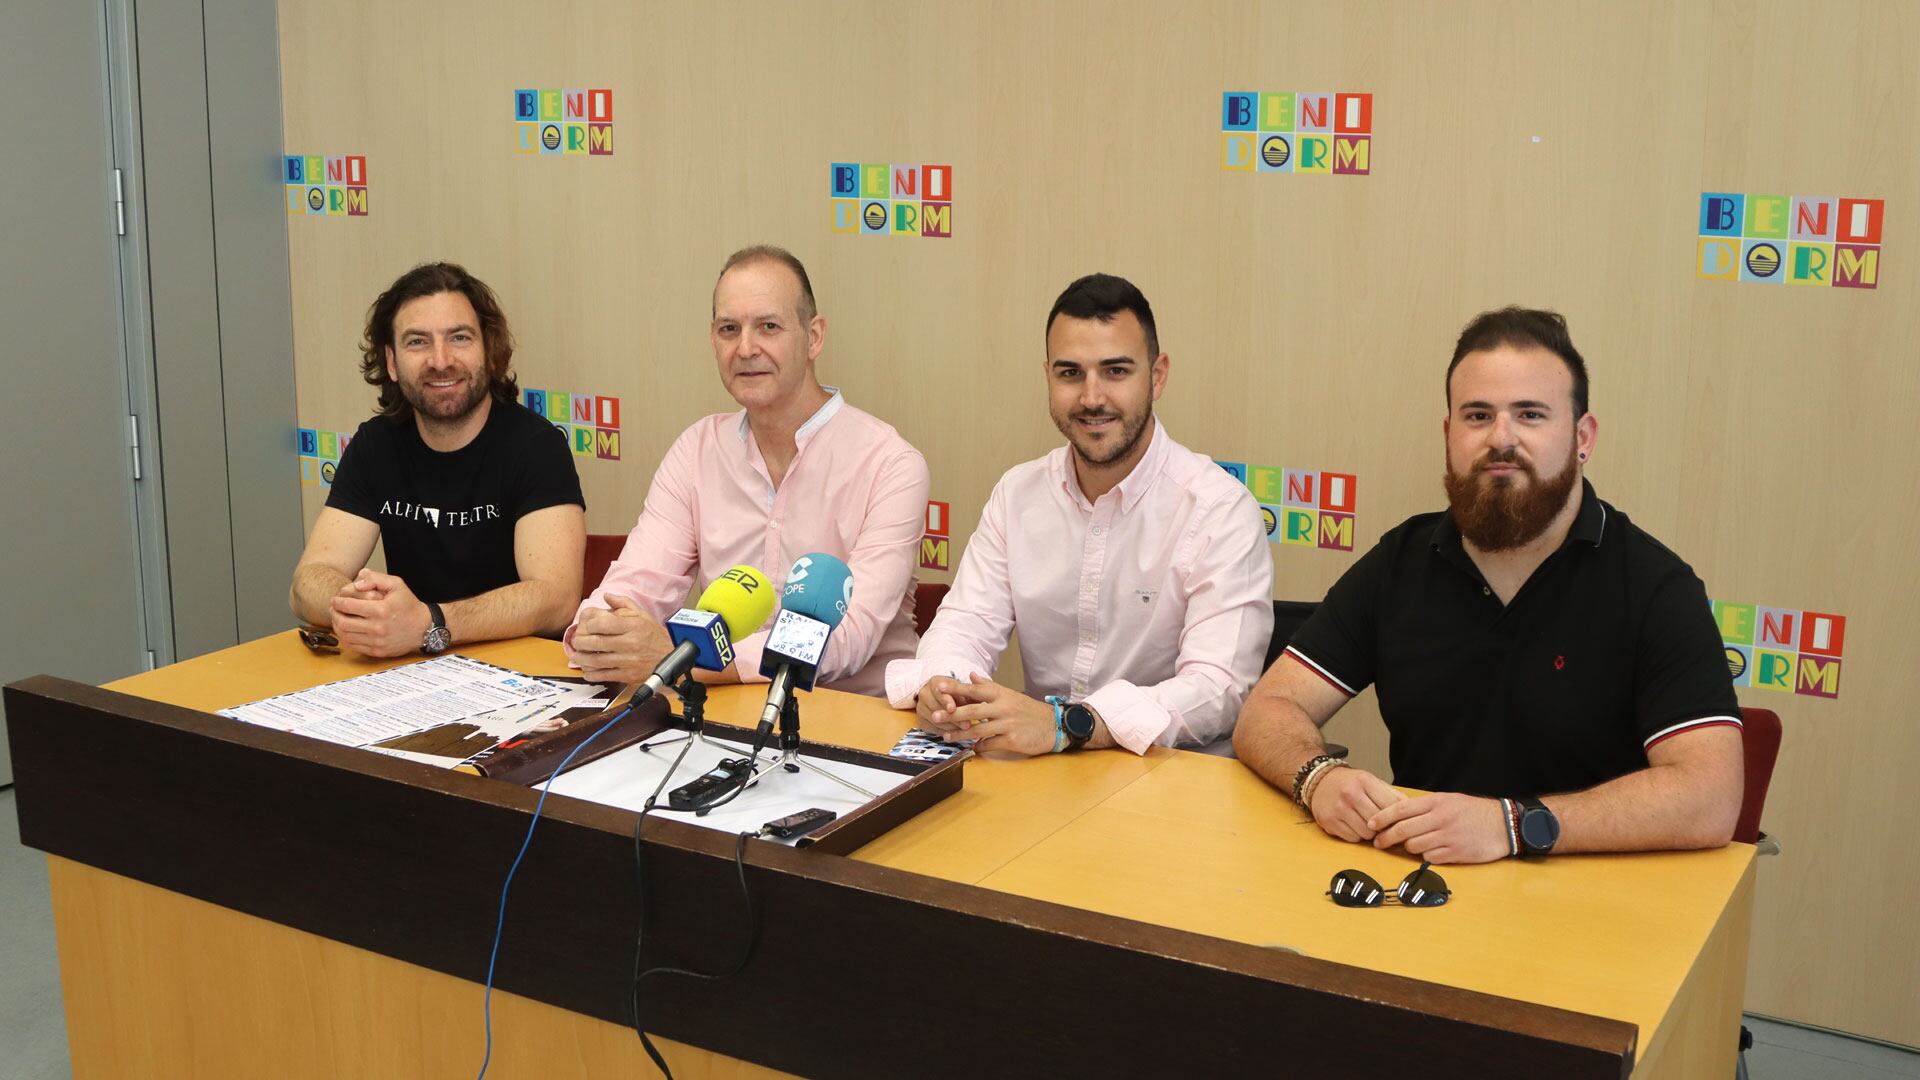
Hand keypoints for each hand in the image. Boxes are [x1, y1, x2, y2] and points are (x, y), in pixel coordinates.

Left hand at [329, 570, 431, 657]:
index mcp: (381, 610)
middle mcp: (378, 627)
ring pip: (345, 636)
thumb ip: (376, 579)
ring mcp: (377, 642)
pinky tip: (346, 630)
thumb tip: (357, 582)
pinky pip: (353, 646)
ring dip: (337, 626)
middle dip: (334, 614)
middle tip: (334, 609)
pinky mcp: (377, 651)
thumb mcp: (396, 585)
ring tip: (338, 618)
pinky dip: (345, 638)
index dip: (337, 602)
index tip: (336, 599)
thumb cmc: (408, 605)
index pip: (348, 606)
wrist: (424, 628)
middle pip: (343, 622)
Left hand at [569, 595, 670, 683]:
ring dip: (581, 659)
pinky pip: (605, 675)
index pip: (602, 623)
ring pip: (597, 660)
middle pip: (596, 642)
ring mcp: (628, 660)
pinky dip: (592, 674)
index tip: (585, 627)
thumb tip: (607, 596)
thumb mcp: (643, 615)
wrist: (670, 659)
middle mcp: (630, 643)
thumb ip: (624, 603)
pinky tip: (587, 671)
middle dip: (580, 642)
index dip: (588, 625)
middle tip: (576, 642)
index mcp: (632, 626)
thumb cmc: (654, 636)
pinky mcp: (628, 675)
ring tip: (576, 656)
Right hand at [914, 676, 963, 730]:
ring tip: (965, 731)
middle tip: (966, 725)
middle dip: (951, 717)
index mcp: (934, 682)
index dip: (946, 701)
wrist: (944, 701)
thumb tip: (976, 698)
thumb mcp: (964, 690)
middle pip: (935, 707)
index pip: (938, 691)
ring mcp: (921, 708)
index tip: (952, 709)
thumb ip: (968, 693)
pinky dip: (945, 732)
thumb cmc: (958, 693)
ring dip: (950, 727)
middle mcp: (924, 693)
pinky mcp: (921, 721)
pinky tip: (956, 734)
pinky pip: (932, 728)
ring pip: (934, 720)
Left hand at [944, 673, 1059, 756]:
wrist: (1053, 725)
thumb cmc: (1028, 710)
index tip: (939, 686)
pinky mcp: (1012, 740)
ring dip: (961, 734)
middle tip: (935, 716)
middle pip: (973, 710)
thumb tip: (971, 675)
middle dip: (952, 714)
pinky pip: (990, 744)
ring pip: (978, 730)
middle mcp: (1004, 707)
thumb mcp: (1010, 695)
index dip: (956, 688)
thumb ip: (989, 686)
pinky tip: (971, 748)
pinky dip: (978, 747)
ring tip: (948, 737)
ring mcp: (1008, 724)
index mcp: (1002, 694)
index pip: (975, 689)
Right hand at [1307, 766, 1406, 842]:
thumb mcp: (1371, 781)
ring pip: (1366, 833)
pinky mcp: (1329, 822)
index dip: (1397, 817)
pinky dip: (1356, 835)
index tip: (1398, 821)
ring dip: (1370, 833)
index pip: (1390, 806)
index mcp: (1364, 781)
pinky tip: (1353, 825)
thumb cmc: (1350, 783)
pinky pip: (1352, 838)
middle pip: (1379, 823)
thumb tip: (1413, 811)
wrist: (1320, 782)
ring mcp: (1338, 808)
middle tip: (1382, 825)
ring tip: (1366, 824)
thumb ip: (1392, 795)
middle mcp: (1350, 794)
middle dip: (1383, 827)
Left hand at [1367, 793, 1510, 864]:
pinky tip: (1428, 853)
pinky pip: (1430, 858)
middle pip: (1403, 830)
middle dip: (1386, 837)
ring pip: (1414, 846)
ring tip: (1408, 846)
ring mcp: (1448, 837)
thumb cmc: (1474, 812)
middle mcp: (1440, 819)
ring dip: (1407, 848)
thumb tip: (1400, 814)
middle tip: (1378, 842)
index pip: (1401, 809)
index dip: (1382, 817)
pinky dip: (1425, 857)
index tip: (1371, 824)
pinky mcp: (1456, 853)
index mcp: (1437, 802)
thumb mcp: (1449, 800)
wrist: (1504, 824)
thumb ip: (1426, 806)